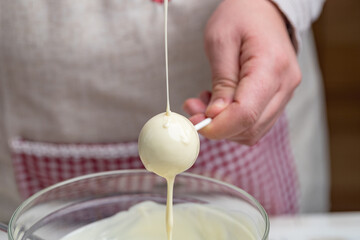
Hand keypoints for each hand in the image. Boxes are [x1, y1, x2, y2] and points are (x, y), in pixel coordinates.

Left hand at [183, 0, 300, 144]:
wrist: (263, 9)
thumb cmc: (240, 17)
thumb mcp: (220, 41)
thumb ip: (221, 81)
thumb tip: (216, 115)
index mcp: (271, 66)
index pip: (246, 113)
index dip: (219, 126)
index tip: (196, 122)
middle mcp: (285, 84)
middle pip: (251, 126)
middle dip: (218, 127)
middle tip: (193, 111)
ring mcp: (286, 92)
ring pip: (254, 130)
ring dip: (225, 126)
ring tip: (205, 103)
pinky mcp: (280, 97)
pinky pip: (257, 122)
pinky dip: (235, 121)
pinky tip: (221, 104)